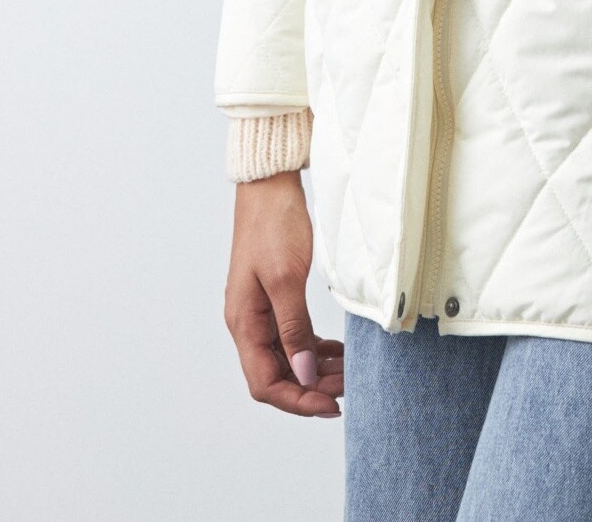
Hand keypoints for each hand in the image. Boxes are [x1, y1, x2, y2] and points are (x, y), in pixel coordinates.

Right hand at [224, 172, 343, 418]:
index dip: (297, 400)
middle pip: (277, 375)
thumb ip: (293, 329)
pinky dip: (314, 349)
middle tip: (348, 387)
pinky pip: (293, 337)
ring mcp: (261, 310)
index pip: (265, 383)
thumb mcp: (286, 278)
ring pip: (287, 357)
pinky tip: (336, 352)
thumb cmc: (274, 224)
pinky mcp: (275, 297)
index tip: (332, 405)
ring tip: (348, 372)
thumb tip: (304, 374)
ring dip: (316, 370)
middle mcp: (248, 323)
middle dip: (311, 387)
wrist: (270, 185)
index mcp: (243, 323)